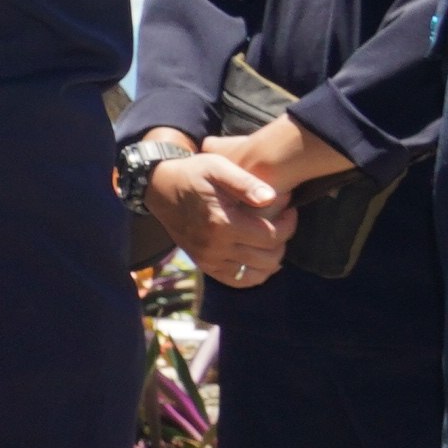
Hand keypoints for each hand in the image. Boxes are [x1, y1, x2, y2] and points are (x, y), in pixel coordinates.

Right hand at [148, 149, 296, 288]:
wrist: (158, 187)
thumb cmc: (192, 173)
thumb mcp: (217, 166)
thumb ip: (246, 182)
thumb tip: (272, 198)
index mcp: (222, 223)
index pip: (271, 236)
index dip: (288, 223)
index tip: (289, 208)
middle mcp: (215, 247)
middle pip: (268, 258)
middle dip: (283, 240)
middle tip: (282, 221)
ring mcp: (208, 259)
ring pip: (256, 274)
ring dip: (271, 258)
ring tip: (271, 238)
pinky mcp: (204, 265)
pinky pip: (238, 281)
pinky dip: (254, 273)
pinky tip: (258, 256)